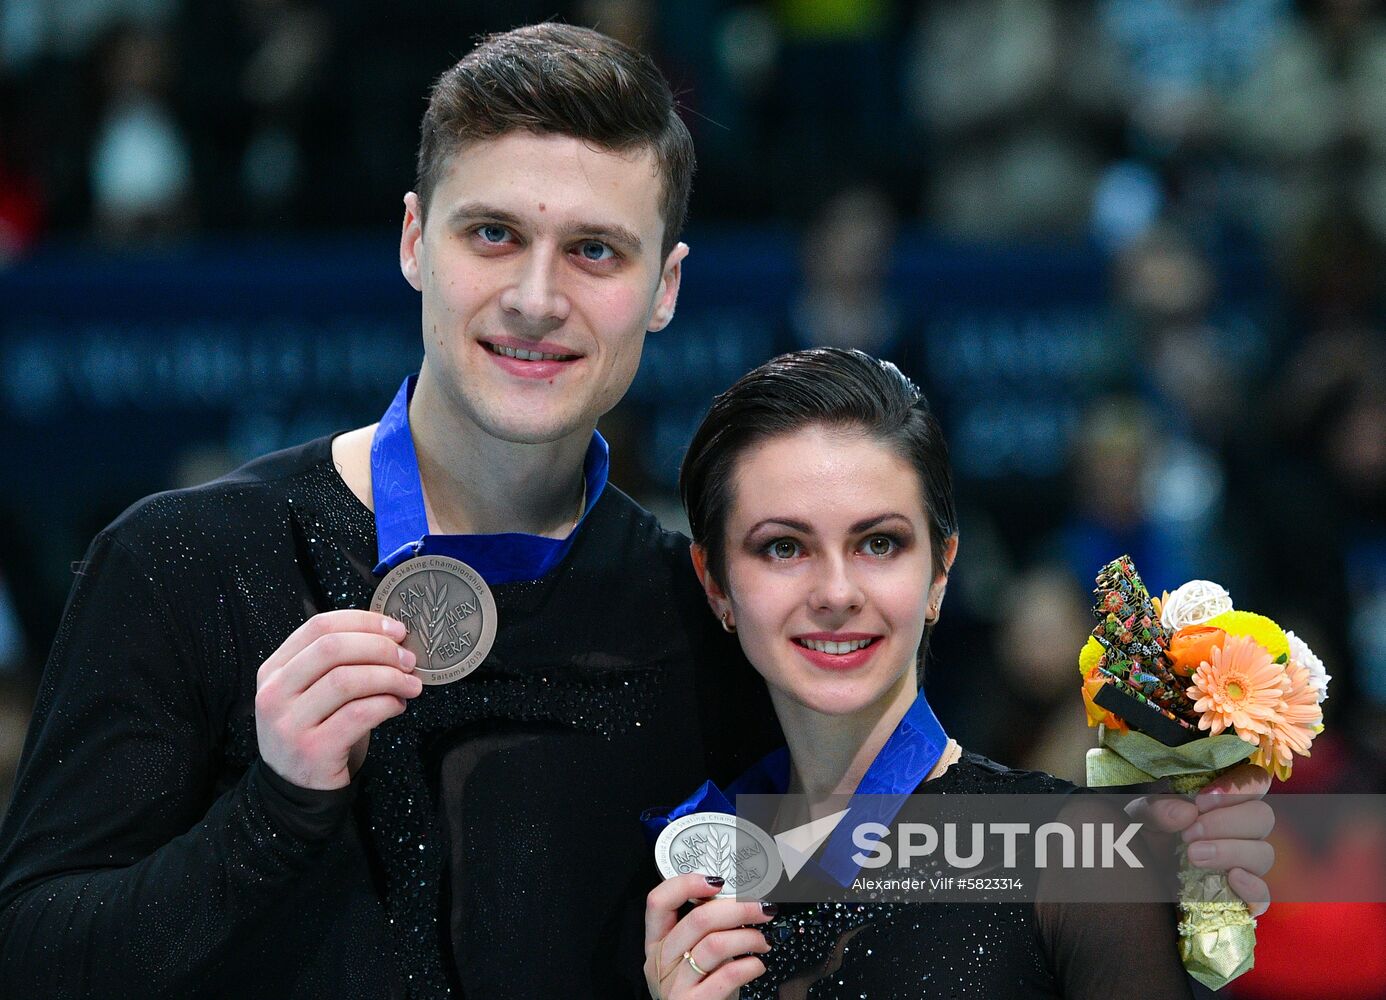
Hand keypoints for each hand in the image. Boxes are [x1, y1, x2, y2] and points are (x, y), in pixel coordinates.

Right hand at [255, 610, 422, 789]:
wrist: (296, 788)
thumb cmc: (315, 730)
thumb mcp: (310, 691)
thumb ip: (336, 662)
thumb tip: (391, 635)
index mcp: (275, 669)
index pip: (318, 627)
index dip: (363, 621)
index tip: (395, 629)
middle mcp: (275, 693)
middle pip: (332, 648)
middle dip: (379, 648)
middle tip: (408, 659)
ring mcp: (290, 723)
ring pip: (346, 680)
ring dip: (389, 677)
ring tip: (410, 684)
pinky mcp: (313, 750)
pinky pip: (358, 714)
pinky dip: (386, 705)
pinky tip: (397, 706)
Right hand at [644, 873, 774, 998]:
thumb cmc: (701, 988)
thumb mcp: (692, 956)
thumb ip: (703, 930)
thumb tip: (737, 898)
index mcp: (657, 943)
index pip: (658, 901)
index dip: (686, 884)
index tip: (718, 882)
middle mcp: (660, 963)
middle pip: (697, 920)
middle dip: (738, 908)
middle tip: (761, 908)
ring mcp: (675, 985)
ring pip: (715, 944)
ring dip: (748, 937)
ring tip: (762, 941)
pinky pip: (728, 974)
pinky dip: (750, 965)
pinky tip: (757, 965)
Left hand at [1128, 762, 1274, 915]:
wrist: (1140, 875)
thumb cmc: (1148, 835)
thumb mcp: (1141, 817)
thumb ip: (1156, 810)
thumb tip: (1186, 812)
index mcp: (1224, 801)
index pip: (1255, 781)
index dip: (1238, 787)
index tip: (1202, 801)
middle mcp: (1242, 830)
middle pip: (1263, 816)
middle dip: (1226, 822)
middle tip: (1190, 833)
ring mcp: (1246, 863)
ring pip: (1264, 853)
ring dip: (1230, 852)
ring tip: (1193, 856)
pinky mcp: (1242, 895)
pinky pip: (1263, 894)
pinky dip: (1253, 888)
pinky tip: (1232, 879)